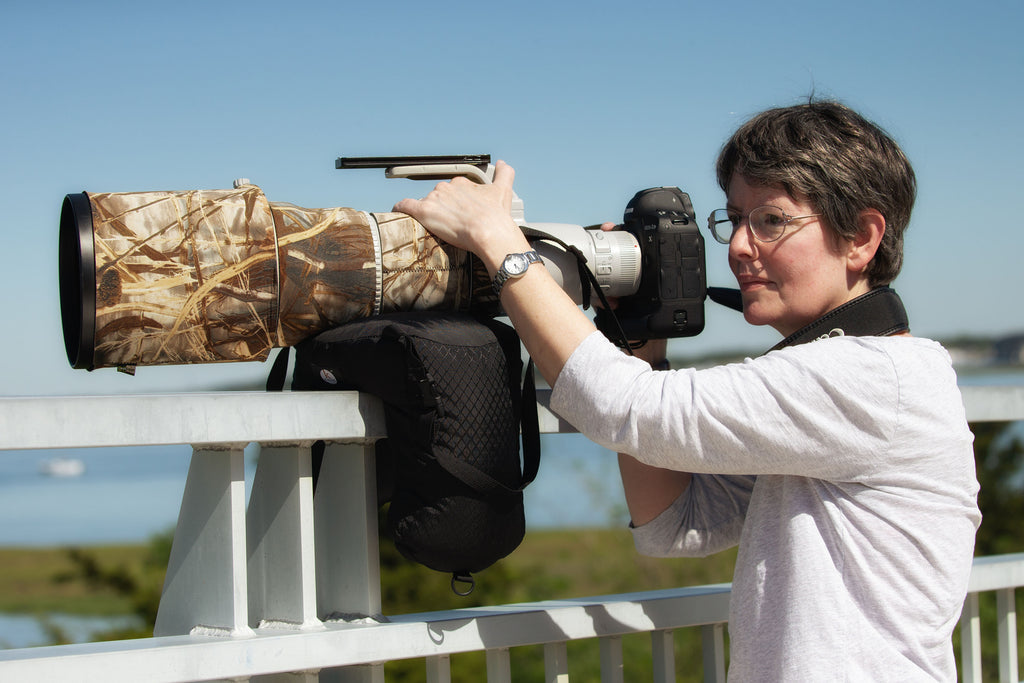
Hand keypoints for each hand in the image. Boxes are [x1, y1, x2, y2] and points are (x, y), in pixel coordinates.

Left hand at [392, 160, 524, 259]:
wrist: (490, 231)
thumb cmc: (496, 215)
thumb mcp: (503, 190)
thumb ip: (504, 174)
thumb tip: (502, 163)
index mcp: (461, 183)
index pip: (452, 191)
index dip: (455, 203)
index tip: (459, 213)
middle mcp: (446, 188)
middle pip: (438, 198)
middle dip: (443, 210)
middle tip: (452, 225)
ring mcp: (434, 199)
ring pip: (425, 204)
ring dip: (428, 214)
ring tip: (437, 229)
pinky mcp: (424, 211)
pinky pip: (406, 206)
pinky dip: (400, 208)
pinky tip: (397, 212)